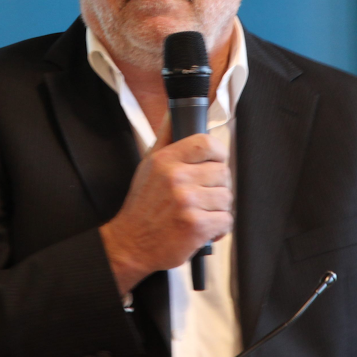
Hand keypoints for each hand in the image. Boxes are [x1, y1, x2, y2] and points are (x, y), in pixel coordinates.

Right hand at [99, 129, 231, 294]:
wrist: (130, 244)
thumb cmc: (141, 206)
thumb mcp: (147, 165)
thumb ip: (165, 138)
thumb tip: (175, 112)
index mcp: (165, 160)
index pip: (206, 143)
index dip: (218, 153)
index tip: (216, 162)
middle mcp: (176, 178)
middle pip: (222, 173)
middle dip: (217, 186)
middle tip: (203, 196)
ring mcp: (187, 202)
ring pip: (226, 198)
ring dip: (218, 208)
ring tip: (200, 213)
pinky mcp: (196, 226)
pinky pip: (226, 220)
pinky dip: (219, 228)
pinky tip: (203, 229)